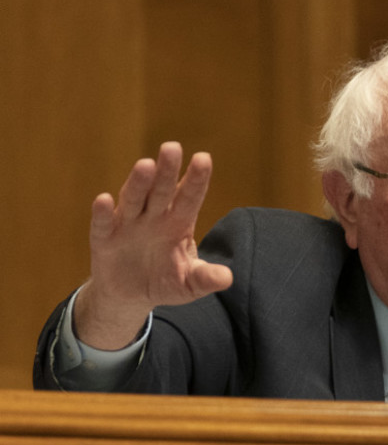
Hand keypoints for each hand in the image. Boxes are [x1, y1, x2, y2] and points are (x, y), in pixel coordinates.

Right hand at [74, 142, 232, 349]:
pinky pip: (104, 224)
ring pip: (134, 198)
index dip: (196, 179)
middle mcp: (154, 216)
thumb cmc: (165, 280)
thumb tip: (228, 278)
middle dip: (167, 170)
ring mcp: (129, 224)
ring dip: (139, 183)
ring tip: (145, 165)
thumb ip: (205, 278)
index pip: (190, 196)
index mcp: (179, 222)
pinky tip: (104, 200)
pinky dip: (103, 213)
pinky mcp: (105, 239)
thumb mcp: (189, 283)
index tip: (203, 158)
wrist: (131, 296)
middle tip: (172, 148)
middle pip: (162, 190)